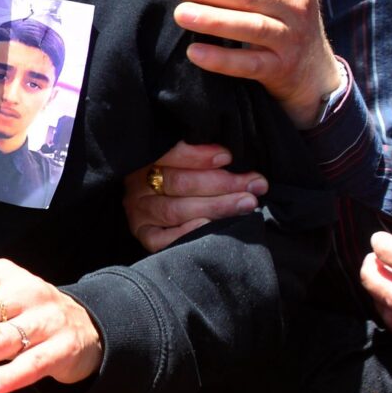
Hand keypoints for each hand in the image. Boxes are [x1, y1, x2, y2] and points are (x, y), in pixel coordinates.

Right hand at [121, 140, 264, 253]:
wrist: (164, 208)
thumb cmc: (186, 180)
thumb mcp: (189, 162)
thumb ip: (205, 160)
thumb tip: (236, 162)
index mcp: (147, 158)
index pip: (169, 154)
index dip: (199, 156)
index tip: (228, 157)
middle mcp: (138, 185)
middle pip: (179, 183)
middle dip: (221, 183)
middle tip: (253, 185)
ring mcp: (139, 212)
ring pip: (176, 209)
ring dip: (216, 206)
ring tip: (246, 203)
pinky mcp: (145, 236)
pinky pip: (163, 238)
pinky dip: (187, 231)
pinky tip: (210, 225)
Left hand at [159, 0, 344, 128]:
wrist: (313, 67)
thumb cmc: (285, 4)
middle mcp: (296, 2)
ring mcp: (291, 36)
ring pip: (251, 26)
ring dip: (213, 20)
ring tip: (178, 14)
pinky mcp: (281, 68)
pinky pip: (251, 64)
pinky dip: (223, 59)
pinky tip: (193, 53)